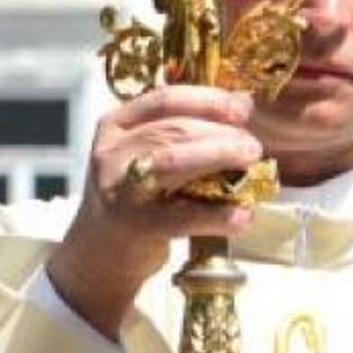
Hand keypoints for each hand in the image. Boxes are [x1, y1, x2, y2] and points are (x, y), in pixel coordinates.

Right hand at [46, 85, 262, 336]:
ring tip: (250, 164)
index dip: (207, 100)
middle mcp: (112, 153)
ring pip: (172, 162)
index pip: (164, 100)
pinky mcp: (134, 226)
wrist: (99, 252)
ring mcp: (119, 190)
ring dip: (218, 158)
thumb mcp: (146, 155)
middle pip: (172, 130)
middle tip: (252, 145)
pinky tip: (242, 215)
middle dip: (220, 133)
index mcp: (116, 126)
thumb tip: (243, 104)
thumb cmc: (135, 197)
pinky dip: (217, 215)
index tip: (242, 108)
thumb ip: (185, 131)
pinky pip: (181, 216)